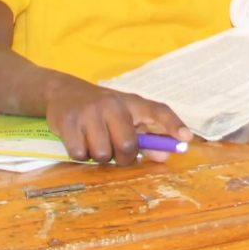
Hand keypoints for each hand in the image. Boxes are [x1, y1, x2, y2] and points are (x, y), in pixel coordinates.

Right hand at [44, 75, 190, 164]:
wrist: (63, 92)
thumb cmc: (102, 110)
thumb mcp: (125, 117)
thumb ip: (146, 138)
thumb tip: (164, 156)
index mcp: (132, 102)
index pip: (158, 111)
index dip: (173, 125)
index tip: (186, 139)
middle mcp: (113, 104)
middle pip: (127, 145)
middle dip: (123, 157)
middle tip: (116, 152)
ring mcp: (89, 112)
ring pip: (102, 154)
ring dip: (99, 157)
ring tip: (94, 142)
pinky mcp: (68, 121)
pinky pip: (80, 154)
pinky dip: (80, 155)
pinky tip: (78, 140)